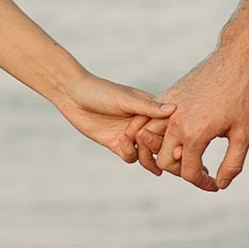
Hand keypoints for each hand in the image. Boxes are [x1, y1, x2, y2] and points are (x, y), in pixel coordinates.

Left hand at [51, 71, 178, 164]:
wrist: (73, 96)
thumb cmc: (100, 91)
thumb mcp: (125, 99)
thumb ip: (148, 107)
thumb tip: (175, 109)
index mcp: (150, 108)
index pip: (169, 125)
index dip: (173, 134)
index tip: (171, 137)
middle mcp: (143, 123)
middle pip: (160, 143)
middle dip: (161, 148)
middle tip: (155, 146)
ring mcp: (130, 135)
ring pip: (148, 153)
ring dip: (147, 155)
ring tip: (142, 151)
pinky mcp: (116, 144)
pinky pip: (131, 157)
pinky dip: (130, 153)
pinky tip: (122, 142)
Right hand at [139, 45, 248, 190]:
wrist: (235, 60)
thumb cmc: (243, 97)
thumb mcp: (244, 134)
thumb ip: (232, 163)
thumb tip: (221, 184)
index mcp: (194, 134)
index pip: (188, 172)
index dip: (202, 183)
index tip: (214, 185)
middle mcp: (175, 122)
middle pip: (165, 161)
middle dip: (182, 170)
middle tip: (201, 168)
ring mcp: (167, 107)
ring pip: (150, 141)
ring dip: (164, 152)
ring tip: (186, 156)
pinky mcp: (167, 95)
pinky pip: (151, 120)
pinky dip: (156, 133)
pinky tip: (176, 137)